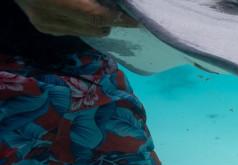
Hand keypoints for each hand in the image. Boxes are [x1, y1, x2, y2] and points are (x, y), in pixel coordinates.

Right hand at [14, 0, 139, 36]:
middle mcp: (49, 18)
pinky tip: (85, 9)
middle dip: (111, 21)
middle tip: (120, 9)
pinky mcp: (44, 28)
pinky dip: (84, 21)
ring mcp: (45, 26)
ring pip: (86, 32)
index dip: (119, 19)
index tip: (137, 19)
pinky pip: (74, 29)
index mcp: (54, 2)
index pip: (96, 17)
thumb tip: (115, 1)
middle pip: (94, 28)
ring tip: (102, 7)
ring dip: (98, 22)